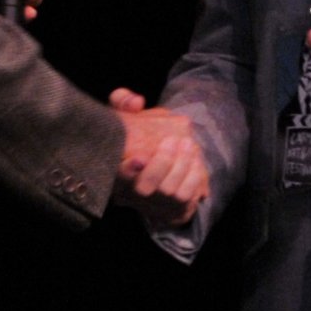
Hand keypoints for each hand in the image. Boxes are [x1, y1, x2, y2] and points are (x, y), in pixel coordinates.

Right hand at [109, 89, 206, 226]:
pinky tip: (195, 161)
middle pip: (147, 187)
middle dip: (163, 162)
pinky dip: (194, 178)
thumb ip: (122, 102)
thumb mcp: (123, 117)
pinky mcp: (173, 208)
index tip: (140, 158)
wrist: (154, 172)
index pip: (117, 177)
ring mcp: (153, 204)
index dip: (128, 171)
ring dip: (181, 167)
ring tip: (188, 145)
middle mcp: (131, 193)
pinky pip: (187, 198)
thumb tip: (137, 102)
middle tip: (174, 140)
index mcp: (114, 173)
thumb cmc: (135, 139)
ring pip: (170, 192)